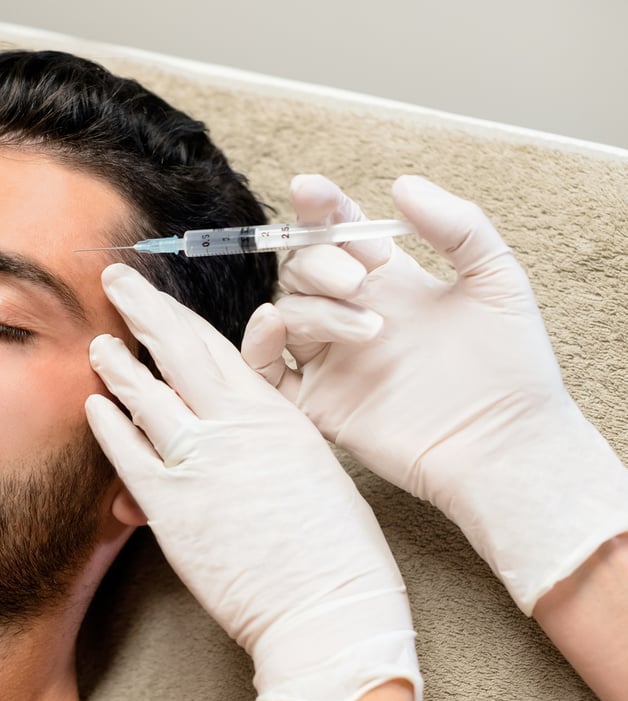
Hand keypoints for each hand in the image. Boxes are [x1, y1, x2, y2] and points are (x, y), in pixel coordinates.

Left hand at [86, 263, 420, 700]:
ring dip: (117, 366)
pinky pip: (128, 455)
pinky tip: (94, 407)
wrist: (329, 612)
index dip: (178, 315)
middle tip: (115, 280)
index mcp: (274, 412)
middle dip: (141, 309)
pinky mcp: (172, 508)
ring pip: (145, 396)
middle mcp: (233, 426)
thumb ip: (269, 426)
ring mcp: (198, 463)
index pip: (214, 346)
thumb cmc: (336, 549)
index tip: (157, 294)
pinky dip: (109, 427)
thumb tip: (238, 404)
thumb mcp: (312, 464)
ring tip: (99, 344)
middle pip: (176, 351)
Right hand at [242, 174, 627, 613]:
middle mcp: (353, 315)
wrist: (506, 444)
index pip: (339, 232)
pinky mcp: (317, 402)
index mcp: (390, 282)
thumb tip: (400, 184)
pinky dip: (259, 341)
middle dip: (320, 262)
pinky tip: (278, 327)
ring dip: (315, 308)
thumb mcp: (498, 278)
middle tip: (359, 280)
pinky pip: (264, 367)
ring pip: (287, 312)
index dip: (320, 207)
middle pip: (303, 268)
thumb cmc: (512, 368)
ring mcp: (331, 359)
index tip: (312, 191)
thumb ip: (457, 225)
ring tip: (370, 328)